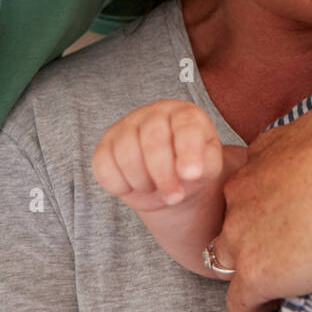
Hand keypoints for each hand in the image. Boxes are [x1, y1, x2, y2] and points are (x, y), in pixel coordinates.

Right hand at [91, 100, 234, 211]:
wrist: (170, 180)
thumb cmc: (192, 169)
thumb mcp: (208, 167)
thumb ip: (204, 166)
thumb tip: (188, 173)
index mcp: (185, 114)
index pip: (186, 127)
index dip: (188, 151)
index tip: (192, 175)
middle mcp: (154, 114)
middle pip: (152, 140)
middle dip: (163, 174)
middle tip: (174, 197)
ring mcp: (126, 127)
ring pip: (126, 153)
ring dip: (141, 181)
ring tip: (154, 188)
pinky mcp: (105, 146)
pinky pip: (104, 167)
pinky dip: (119, 184)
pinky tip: (133, 186)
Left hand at [213, 79, 311, 311]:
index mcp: (269, 152)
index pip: (258, 169)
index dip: (276, 188)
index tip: (299, 201)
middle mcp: (246, 190)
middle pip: (237, 211)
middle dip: (258, 225)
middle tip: (296, 238)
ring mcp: (244, 234)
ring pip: (226, 255)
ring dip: (249, 264)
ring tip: (281, 276)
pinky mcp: (254, 275)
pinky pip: (239, 300)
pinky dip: (254, 304)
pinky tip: (275, 304)